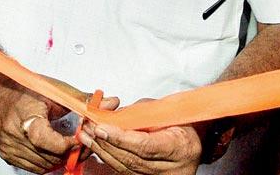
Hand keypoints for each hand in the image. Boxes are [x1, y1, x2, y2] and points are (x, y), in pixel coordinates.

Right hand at [0, 73, 85, 173]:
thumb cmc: (24, 90)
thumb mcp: (55, 91)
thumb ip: (82, 101)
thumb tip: (108, 104)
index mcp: (26, 115)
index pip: (49, 141)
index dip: (68, 145)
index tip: (80, 139)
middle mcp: (14, 133)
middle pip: (49, 156)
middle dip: (69, 153)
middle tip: (80, 143)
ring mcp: (9, 146)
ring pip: (43, 165)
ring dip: (59, 159)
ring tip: (68, 146)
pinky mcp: (7, 154)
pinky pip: (33, 167)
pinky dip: (46, 161)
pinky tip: (52, 150)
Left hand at [77, 120, 201, 174]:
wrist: (193, 142)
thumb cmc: (181, 123)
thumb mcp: (165, 111)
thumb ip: (138, 114)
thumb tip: (109, 115)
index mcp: (181, 147)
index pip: (145, 146)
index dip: (121, 138)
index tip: (101, 127)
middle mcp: (171, 169)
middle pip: (132, 159)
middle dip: (106, 143)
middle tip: (88, 127)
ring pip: (125, 167)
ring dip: (102, 151)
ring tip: (86, 135)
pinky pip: (125, 171)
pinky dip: (109, 158)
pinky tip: (96, 146)